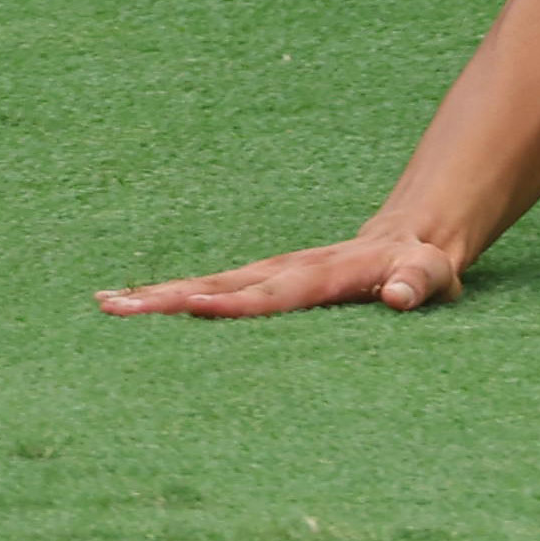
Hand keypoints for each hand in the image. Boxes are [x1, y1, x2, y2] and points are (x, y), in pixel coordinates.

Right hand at [95, 227, 463, 318]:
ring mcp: (273, 271)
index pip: (276, 294)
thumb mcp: (433, 273)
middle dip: (170, 297)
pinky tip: (129, 302)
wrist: (411, 234)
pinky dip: (172, 294)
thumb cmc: (424, 265)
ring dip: (159, 295)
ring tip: (107, 303)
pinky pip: (214, 286)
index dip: (236, 303)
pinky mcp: (264, 278)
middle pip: (224, 285)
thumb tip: (403, 296)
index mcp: (328, 273)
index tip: (192, 306)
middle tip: (117, 306)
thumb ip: (420, 282)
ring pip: (209, 283)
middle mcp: (291, 269)